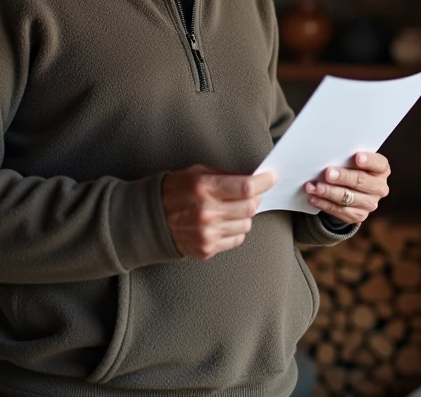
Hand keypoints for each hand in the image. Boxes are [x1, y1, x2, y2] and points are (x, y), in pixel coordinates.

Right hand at [162, 165, 276, 258]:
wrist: (150, 219)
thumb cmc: (175, 191)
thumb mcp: (197, 173)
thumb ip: (224, 175)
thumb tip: (253, 178)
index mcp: (203, 189)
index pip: (245, 188)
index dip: (263, 182)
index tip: (270, 178)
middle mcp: (206, 213)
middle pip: (250, 207)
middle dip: (255, 198)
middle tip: (248, 194)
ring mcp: (207, 234)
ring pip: (246, 225)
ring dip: (244, 216)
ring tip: (230, 209)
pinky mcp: (206, 249)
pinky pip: (236, 239)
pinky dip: (235, 230)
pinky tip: (222, 222)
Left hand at [304, 152, 389, 224]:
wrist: (351, 190)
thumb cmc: (351, 169)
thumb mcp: (353, 161)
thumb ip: (347, 158)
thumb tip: (328, 157)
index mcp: (381, 169)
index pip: (378, 164)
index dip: (368, 160)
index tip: (357, 157)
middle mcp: (379, 187)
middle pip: (361, 181)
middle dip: (342, 177)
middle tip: (327, 174)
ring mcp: (370, 203)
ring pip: (348, 198)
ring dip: (329, 192)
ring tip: (314, 187)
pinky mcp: (359, 216)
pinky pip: (340, 210)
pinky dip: (324, 204)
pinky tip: (314, 197)